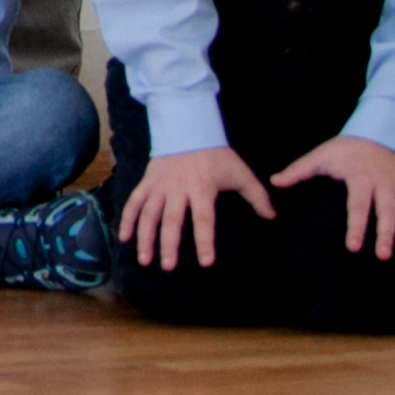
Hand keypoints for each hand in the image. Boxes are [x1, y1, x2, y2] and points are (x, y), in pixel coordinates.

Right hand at [119, 142, 271, 270]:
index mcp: (202, 189)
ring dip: (145, 237)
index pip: (203, 219)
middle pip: (171, 220)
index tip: (205, 262)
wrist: (188, 127)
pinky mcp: (147, 182)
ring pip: (148, 214)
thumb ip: (257, 196)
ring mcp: (159, 186)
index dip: (204, 241)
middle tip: (168, 267)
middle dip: (168, 244)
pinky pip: (134, 201)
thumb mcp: (240, 172)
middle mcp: (177, 189)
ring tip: (144, 260)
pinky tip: (123, 237)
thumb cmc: (216, 155)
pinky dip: (127, 219)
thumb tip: (271, 217)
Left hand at [274, 135, 394, 259]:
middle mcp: (384, 182)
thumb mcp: (321, 156)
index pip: (358, 205)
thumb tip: (274, 182)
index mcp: (360, 177)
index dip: (356, 227)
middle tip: (384, 256)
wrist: (377, 129)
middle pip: (387, 210)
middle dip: (386, 233)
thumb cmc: (345, 149)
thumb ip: (298, 171)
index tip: (354, 248)